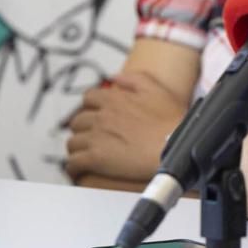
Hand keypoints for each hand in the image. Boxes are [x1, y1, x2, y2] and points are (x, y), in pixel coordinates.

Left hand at [65, 70, 187, 182]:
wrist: (174, 147)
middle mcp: (101, 117)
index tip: (96, 113)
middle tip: (92, 136)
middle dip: (83, 129)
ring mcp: (96, 138)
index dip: (91, 106)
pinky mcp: (95, 158)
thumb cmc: (171, 122)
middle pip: (78, 121)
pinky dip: (74, 167)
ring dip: (78, 148)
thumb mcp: (157, 91)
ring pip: (73, 142)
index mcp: (114, 100)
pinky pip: (73, 163)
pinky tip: (80, 170)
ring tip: (87, 154)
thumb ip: (134, 79)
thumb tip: (116, 77)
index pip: (88, 98)